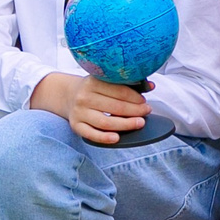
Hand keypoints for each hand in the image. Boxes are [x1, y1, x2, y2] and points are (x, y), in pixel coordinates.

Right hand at [31, 71, 148, 145]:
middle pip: (114, 106)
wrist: (68, 96)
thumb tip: (151, 85)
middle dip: (134, 110)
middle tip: (146, 112)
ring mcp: (79, 112)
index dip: (134, 97)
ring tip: (139, 123)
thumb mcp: (105, 81)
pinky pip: (91, 134)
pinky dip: (104, 138)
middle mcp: (84, 96)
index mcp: (93, 82)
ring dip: (125, 124)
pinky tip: (117, 138)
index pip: (118, 91)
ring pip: (105, 121)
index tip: (144, 101)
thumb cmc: (93, 89)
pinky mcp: (76, 126)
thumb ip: (127, 83)